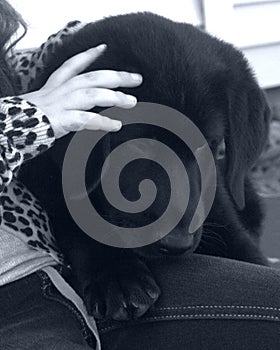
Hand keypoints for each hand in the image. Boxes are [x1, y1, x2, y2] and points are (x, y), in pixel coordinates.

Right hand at [21, 44, 142, 138]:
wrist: (14, 128)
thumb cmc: (32, 117)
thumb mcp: (46, 100)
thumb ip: (63, 97)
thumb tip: (82, 99)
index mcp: (57, 84)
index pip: (74, 64)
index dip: (89, 55)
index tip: (104, 47)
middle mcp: (62, 90)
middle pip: (93, 78)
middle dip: (117, 76)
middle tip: (137, 79)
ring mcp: (63, 104)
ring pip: (93, 95)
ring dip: (115, 97)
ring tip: (132, 102)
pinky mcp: (63, 119)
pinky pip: (87, 119)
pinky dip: (104, 121)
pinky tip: (117, 125)